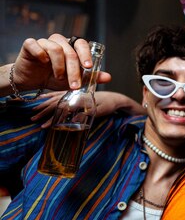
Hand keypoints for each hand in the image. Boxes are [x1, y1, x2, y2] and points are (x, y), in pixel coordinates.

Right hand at [10, 35, 110, 92]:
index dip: (86, 54)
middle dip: (74, 69)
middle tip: (75, 84)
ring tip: (59, 77)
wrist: (32, 81)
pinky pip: (35, 45)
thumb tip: (108, 77)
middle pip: (70, 51)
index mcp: (71, 47)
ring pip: (56, 49)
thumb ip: (90, 77)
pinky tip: (43, 62)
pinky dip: (40, 54)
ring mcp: (44, 42)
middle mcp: (59, 42)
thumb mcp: (74, 80)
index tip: (88, 67)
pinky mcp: (30, 45)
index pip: (82, 44)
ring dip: (59, 66)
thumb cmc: (54, 78)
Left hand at [31, 91, 145, 127]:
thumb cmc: (102, 101)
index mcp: (73, 94)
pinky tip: (58, 125)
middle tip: (33, 118)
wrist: (116, 100)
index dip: (44, 102)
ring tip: (41, 125)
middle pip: (55, 103)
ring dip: (51, 118)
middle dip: (43, 111)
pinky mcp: (89, 110)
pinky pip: (75, 116)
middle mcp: (75, 97)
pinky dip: (66, 121)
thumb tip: (65, 112)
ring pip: (62, 110)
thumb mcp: (87, 100)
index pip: (55, 97)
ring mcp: (81, 104)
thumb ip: (76, 104)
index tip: (35, 109)